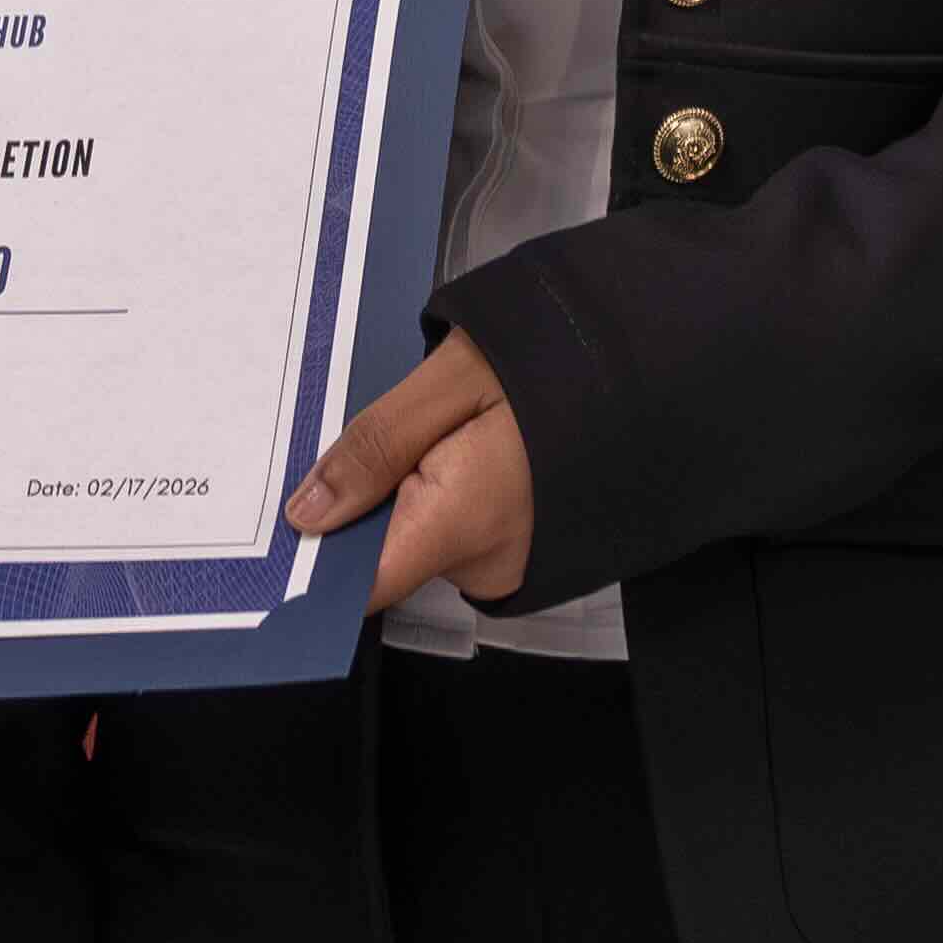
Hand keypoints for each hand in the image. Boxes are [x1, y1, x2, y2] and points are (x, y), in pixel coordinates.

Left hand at [291, 328, 535, 616]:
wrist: (640, 361)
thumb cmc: (561, 359)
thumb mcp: (452, 378)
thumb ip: (377, 445)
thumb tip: (308, 512)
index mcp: (464, 522)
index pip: (358, 583)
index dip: (321, 548)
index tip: (302, 508)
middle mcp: (487, 564)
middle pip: (387, 551)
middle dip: (378, 493)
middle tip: (409, 426)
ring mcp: (510, 565)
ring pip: (422, 537)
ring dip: (416, 489)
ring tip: (451, 427)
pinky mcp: (521, 554)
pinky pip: (458, 533)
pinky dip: (448, 495)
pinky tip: (470, 448)